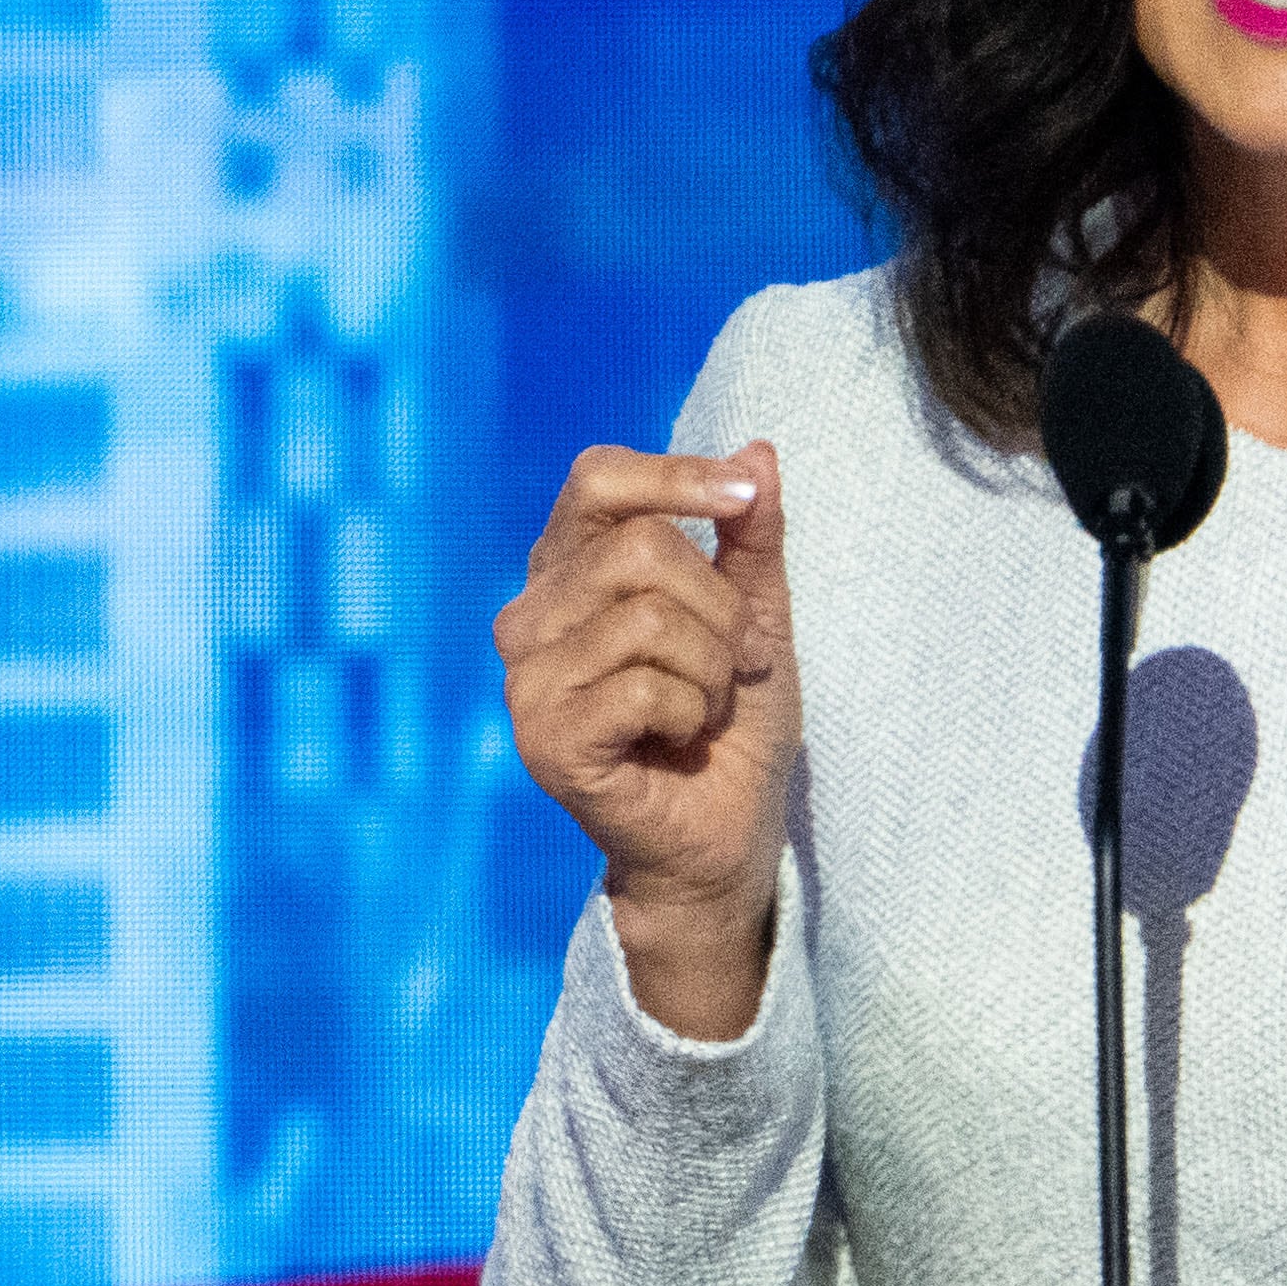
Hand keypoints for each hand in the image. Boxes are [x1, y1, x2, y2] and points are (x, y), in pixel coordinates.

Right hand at [495, 442, 800, 1033]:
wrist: (727, 834)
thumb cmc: (732, 720)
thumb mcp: (756, 612)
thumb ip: (752, 536)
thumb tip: (759, 451)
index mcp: (568, 569)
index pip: (597, 478)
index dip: (675, 476)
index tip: (744, 501)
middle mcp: (529, 617)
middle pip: (641, 548)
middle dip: (720, 605)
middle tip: (737, 660)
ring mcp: (528, 682)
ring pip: (648, 620)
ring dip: (711, 668)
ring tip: (705, 705)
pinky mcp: (544, 741)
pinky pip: (643, 688)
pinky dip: (691, 712)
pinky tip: (679, 739)